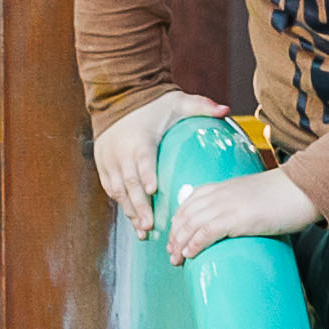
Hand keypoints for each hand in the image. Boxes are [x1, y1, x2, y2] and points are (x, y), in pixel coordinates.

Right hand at [93, 88, 204, 233]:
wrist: (119, 99)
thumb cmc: (153, 104)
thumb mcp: (178, 102)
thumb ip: (201, 106)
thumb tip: (226, 110)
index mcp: (140, 137)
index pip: (143, 158)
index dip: (147, 174)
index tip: (153, 190)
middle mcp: (121, 151)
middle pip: (129, 182)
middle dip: (139, 205)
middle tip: (150, 225)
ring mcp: (109, 160)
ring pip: (118, 190)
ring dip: (130, 211)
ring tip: (142, 229)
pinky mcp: (103, 166)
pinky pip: (111, 189)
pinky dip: (122, 204)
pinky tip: (133, 219)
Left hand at [159, 167, 314, 260]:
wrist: (301, 189)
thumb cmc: (282, 196)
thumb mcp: (250, 196)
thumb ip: (236, 206)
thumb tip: (233, 225)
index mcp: (221, 187)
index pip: (188, 204)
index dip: (177, 223)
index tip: (174, 240)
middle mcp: (219, 194)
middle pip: (185, 215)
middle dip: (174, 237)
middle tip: (171, 255)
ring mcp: (227, 205)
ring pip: (191, 224)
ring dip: (180, 244)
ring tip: (177, 260)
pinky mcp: (237, 218)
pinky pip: (207, 232)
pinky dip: (195, 244)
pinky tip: (190, 255)